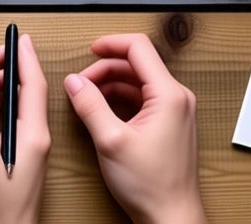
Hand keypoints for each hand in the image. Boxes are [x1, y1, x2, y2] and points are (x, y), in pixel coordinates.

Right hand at [64, 34, 206, 223]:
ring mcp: (175, 111)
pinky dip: (120, 98)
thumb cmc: (152, 186)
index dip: (110, 44)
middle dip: (104, 68)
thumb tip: (74, 82)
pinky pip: (142, 98)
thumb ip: (89, 105)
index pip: (139, 48)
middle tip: (80, 83)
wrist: (172, 217)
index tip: (90, 50)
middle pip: (136, 63)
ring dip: (110, 84)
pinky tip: (102, 111)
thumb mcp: (110, 141)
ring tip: (87, 97)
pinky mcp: (169, 124)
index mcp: (168, 95)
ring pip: (138, 81)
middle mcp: (176, 99)